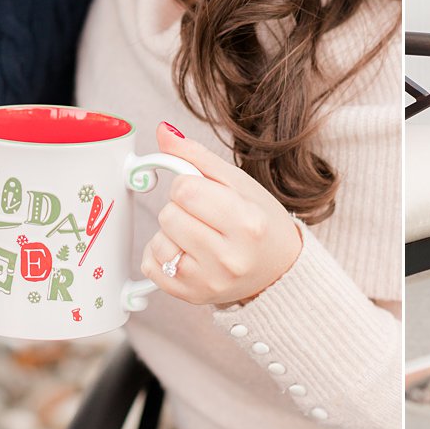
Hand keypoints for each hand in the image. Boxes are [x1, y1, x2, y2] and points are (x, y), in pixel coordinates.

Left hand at [142, 123, 302, 307]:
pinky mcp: (192, 297)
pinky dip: (161, 256)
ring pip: (158, 242)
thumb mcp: (238, 183)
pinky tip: (186, 253)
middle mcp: (230, 257)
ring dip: (170, 233)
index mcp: (247, 222)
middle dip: (179, 208)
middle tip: (203, 215)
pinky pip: (151, 267)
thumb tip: (162, 131)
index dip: (187, 185)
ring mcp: (210, 282)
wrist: (278, 270)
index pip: (185, 190)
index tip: (201, 192)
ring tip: (197, 235)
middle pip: (169, 215)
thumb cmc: (259, 222)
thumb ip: (197, 157)